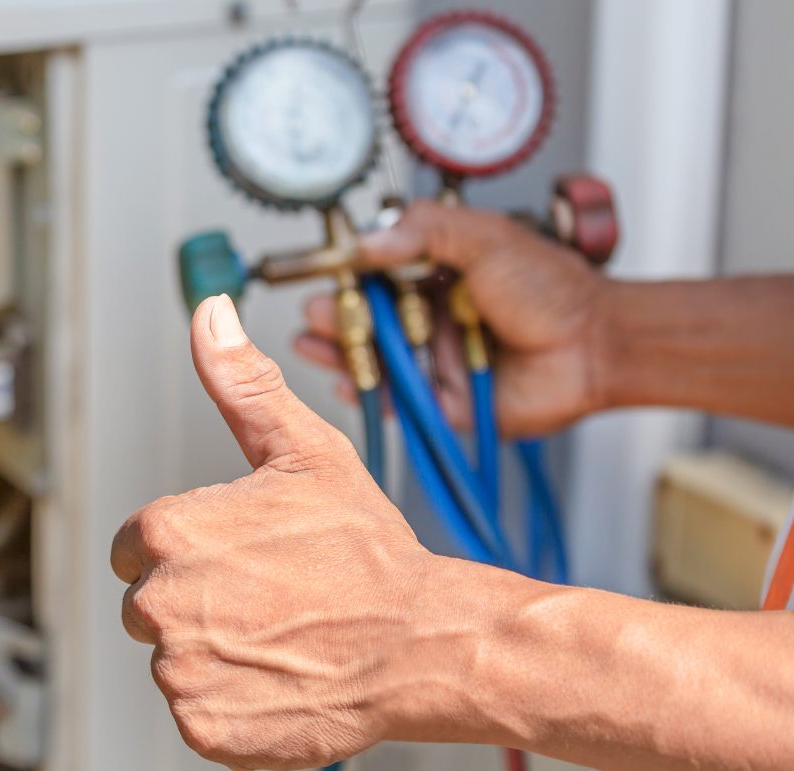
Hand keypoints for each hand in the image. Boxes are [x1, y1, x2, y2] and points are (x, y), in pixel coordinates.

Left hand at [110, 295, 506, 770]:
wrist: (421, 643)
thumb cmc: (367, 552)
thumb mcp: (304, 451)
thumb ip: (241, 384)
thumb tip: (210, 316)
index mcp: (166, 534)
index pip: (133, 548)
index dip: (188, 550)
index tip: (239, 556)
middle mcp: (160, 604)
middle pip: (148, 605)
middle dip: (196, 601)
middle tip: (268, 596)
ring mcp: (181, 673)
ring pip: (174, 660)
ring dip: (216, 653)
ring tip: (280, 635)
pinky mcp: (205, 728)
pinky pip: (199, 713)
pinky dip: (232, 704)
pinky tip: (279, 676)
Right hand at [295, 200, 611, 436]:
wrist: (595, 344)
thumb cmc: (552, 289)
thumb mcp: (485, 237)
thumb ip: (426, 231)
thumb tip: (368, 241)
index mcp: (440, 275)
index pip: (379, 274)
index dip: (349, 276)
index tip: (324, 273)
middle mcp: (433, 318)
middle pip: (369, 320)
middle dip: (334, 317)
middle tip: (313, 312)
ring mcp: (435, 360)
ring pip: (376, 360)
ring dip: (341, 352)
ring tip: (312, 342)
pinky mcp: (443, 401)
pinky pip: (396, 401)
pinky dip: (367, 393)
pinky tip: (344, 379)